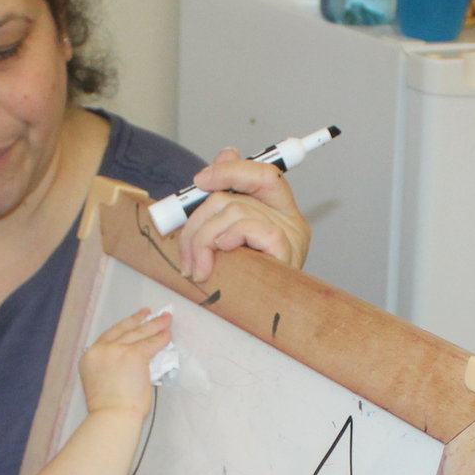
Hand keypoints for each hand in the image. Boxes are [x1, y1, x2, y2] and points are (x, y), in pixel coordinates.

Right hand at [80, 306, 169, 418]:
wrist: (112, 415)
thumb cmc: (108, 408)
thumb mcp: (101, 382)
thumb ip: (111, 368)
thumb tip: (129, 365)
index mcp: (90, 358)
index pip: (107, 337)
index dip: (121, 328)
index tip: (130, 322)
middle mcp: (101, 350)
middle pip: (123, 330)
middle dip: (138, 320)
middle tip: (147, 312)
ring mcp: (117, 350)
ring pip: (139, 333)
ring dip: (154, 324)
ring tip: (165, 318)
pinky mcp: (134, 354)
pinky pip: (151, 343)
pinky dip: (161, 338)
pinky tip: (168, 334)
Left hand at [171, 147, 311, 280]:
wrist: (270, 321)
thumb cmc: (250, 285)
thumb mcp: (231, 238)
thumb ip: (226, 199)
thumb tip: (225, 153)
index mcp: (278, 210)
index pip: (260, 172)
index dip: (230, 170)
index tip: (201, 180)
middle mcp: (288, 217)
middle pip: (232, 195)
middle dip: (196, 220)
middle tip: (184, 251)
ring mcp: (289, 231)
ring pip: (230, 209)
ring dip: (202, 238)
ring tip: (197, 266)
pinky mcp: (285, 246)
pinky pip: (245, 226)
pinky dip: (225, 238)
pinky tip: (223, 256)